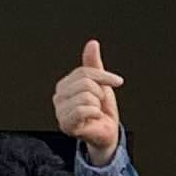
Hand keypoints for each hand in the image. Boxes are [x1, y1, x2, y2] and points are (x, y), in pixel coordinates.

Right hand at [52, 37, 124, 160]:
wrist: (107, 132)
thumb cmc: (102, 109)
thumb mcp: (101, 83)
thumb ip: (94, 64)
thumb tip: (92, 44)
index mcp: (64, 85)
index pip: (84, 72)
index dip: (104, 76)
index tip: (117, 81)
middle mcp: (58, 97)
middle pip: (85, 83)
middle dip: (100, 93)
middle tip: (99, 104)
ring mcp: (60, 112)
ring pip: (86, 96)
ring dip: (97, 105)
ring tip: (95, 112)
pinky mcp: (66, 125)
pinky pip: (84, 110)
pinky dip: (95, 113)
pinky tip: (93, 118)